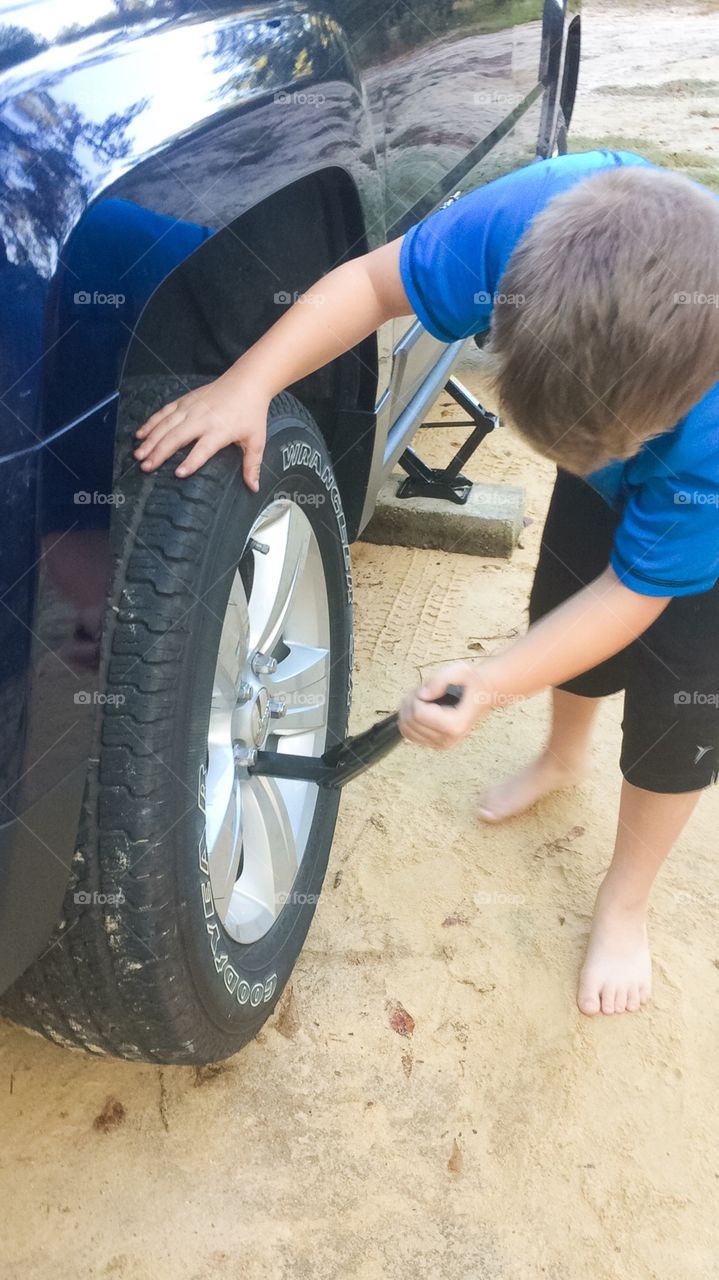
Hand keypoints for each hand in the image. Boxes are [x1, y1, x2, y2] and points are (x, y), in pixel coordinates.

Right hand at [133, 369, 268, 489]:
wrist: (246, 382)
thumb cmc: (251, 412)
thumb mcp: (256, 440)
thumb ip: (252, 465)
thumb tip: (253, 487)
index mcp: (219, 430)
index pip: (202, 449)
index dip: (191, 461)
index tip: (179, 473)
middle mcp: (201, 419)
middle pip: (176, 437)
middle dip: (159, 453)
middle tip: (146, 467)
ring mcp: (190, 408)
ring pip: (165, 425)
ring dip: (150, 440)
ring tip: (139, 454)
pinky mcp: (184, 401)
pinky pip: (163, 413)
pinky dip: (150, 423)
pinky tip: (140, 434)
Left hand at [399, 661, 490, 748]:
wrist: (483, 694)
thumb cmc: (471, 682)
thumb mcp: (460, 671)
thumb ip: (440, 679)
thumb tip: (422, 694)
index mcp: (455, 724)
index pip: (418, 714)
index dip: (416, 696)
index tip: (427, 688)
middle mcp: (448, 739)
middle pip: (410, 722)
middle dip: (410, 702)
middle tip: (422, 690)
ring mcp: (441, 744)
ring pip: (406, 730)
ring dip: (407, 710)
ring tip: (421, 698)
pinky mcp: (435, 743)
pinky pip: (409, 735)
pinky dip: (408, 720)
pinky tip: (419, 708)